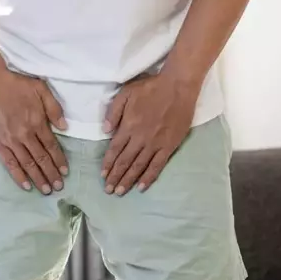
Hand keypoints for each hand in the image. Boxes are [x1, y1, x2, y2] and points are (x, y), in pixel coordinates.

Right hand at [0, 66, 68, 193]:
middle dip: (51, 174)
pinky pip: (9, 162)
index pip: (51, 147)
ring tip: (46, 190)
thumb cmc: (16, 84)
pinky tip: (25, 185)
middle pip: (41, 159)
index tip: (65, 172)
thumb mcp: (41, 89)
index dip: (59, 160)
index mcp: (37, 123)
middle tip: (58, 187)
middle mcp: (25, 135)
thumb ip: (54, 109)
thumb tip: (64, 127)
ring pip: (27, 163)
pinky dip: (18, 175)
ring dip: (38, 178)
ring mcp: (10, 140)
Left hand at [101, 73, 198, 194]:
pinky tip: (142, 187)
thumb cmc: (151, 88)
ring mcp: (155, 144)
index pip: (115, 149)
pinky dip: (149, 177)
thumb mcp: (126, 93)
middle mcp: (140, 138)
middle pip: (125, 161)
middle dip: (115, 177)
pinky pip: (157, 165)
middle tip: (108, 190)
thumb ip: (113, 112)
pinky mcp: (169, 146)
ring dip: (128, 180)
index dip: (108, 164)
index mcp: (128, 126)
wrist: (177, 87)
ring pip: (139, 166)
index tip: (102, 175)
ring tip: (120, 192)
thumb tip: (105, 131)